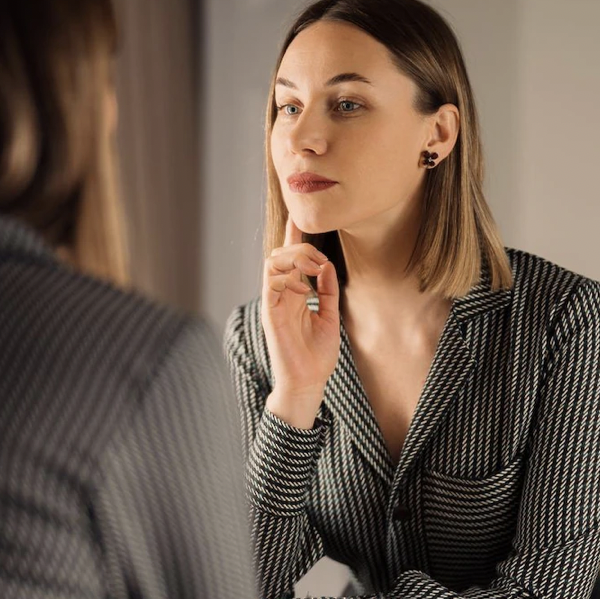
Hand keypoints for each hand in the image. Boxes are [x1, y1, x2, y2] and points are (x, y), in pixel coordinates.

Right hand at [260, 218, 340, 428]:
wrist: (308, 383)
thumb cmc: (317, 355)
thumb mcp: (330, 317)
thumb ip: (327, 290)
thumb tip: (325, 265)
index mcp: (293, 293)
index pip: (291, 257)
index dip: (294, 234)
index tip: (300, 214)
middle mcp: (280, 294)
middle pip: (280, 253)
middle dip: (300, 245)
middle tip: (320, 258)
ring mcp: (273, 302)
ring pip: (273, 262)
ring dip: (295, 257)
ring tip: (314, 267)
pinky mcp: (269, 313)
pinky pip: (271, 282)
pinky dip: (287, 276)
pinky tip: (304, 285)